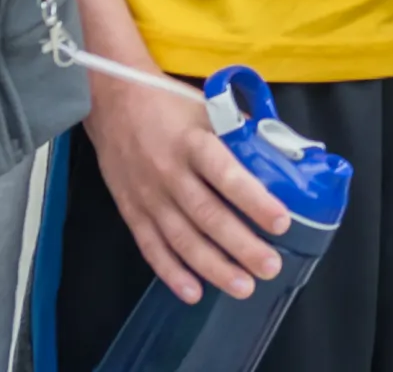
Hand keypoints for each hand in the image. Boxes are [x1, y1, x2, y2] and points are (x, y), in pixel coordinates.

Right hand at [83, 71, 295, 304]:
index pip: (227, 175)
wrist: (111, 99)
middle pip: (208, 216)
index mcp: (193, 141)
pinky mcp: (130, 210)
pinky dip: (171, 273)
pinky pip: (151, 247)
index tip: (281, 222)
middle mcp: (170, 172)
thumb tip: (279, 159)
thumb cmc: (169, 103)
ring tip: (243, 286)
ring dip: (213, 267)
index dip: (254, 200)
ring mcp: (148, 195)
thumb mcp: (207, 108)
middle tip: (270, 267)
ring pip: (182, 238)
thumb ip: (239, 135)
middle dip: (241, 245)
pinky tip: (193, 292)